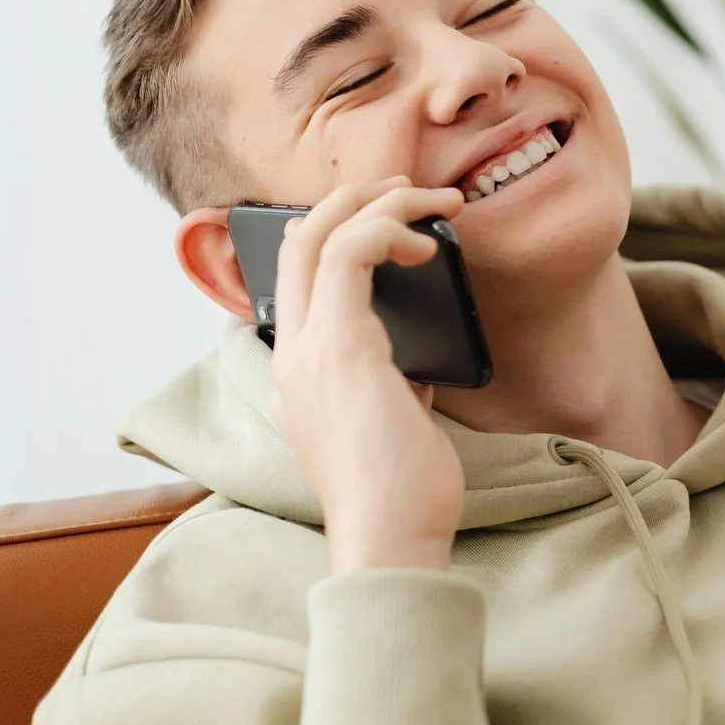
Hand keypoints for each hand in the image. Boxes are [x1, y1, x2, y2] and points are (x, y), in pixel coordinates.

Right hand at [266, 179, 472, 573]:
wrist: (392, 536)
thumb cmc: (403, 491)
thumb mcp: (394, 421)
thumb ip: (393, 382)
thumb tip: (419, 361)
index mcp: (298, 373)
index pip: (297, 279)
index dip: (335, 233)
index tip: (392, 223)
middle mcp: (291, 355)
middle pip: (299, 244)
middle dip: (353, 201)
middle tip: (406, 188)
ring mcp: (308, 350)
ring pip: (321, 237)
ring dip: (380, 206)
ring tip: (432, 202)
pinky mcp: (341, 348)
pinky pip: (350, 256)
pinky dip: (386, 230)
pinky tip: (426, 244)